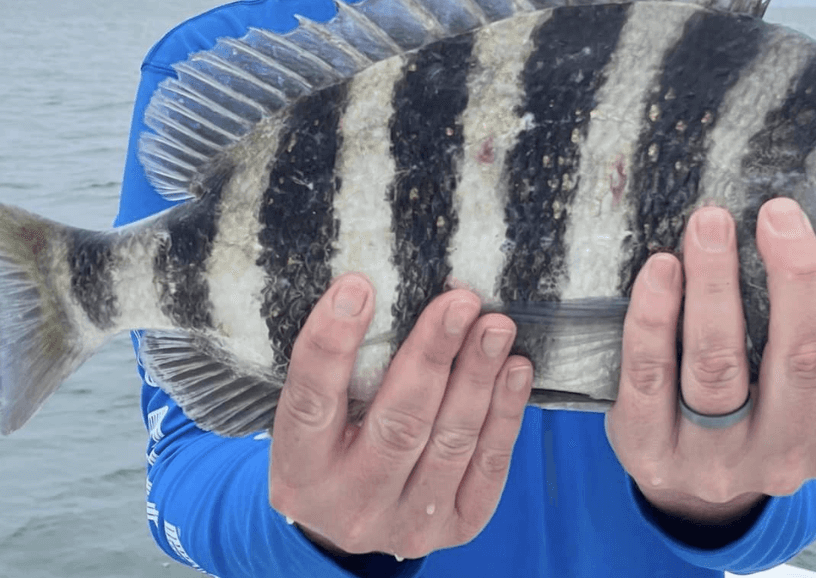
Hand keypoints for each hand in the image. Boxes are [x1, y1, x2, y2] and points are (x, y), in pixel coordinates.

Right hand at [269, 275, 532, 558]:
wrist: (350, 522)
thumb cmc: (331, 445)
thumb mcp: (313, 416)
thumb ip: (340, 369)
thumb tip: (384, 286)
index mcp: (300, 470)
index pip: (312, 402)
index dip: (332, 344)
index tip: (358, 286)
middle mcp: (350, 503)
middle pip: (398, 425)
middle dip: (432, 356)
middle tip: (459, 302)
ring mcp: (406, 522)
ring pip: (450, 443)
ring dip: (478, 377)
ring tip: (496, 326)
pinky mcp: (455, 528)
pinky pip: (487, 467)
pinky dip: (504, 415)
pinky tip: (515, 370)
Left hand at [605, 198, 815, 526]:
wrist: (683, 481)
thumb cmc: (758, 406)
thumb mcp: (812, 393)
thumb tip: (814, 234)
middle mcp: (789, 454)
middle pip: (802, 360)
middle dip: (793, 275)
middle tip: (777, 214)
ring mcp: (719, 459)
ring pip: (720, 364)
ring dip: (715, 283)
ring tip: (709, 224)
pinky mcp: (654, 450)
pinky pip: (651, 375)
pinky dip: (654, 316)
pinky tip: (661, 268)